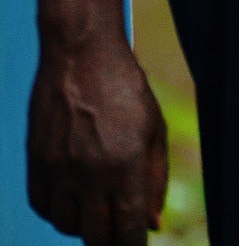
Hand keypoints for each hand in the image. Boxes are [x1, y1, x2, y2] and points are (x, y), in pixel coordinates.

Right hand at [26, 33, 166, 245]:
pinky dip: (56, 212)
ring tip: (96, 213)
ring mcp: (59, 169)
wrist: (82, 58)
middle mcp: (90, 172)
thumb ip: (155, 180)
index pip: (127, 228)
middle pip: (94, 235)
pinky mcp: (36, 161)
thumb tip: (151, 224)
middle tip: (117, 234)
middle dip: (109, 242)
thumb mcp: (154, 131)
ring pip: (65, 225)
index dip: (133, 245)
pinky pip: (42, 205)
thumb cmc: (128, 92)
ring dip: (82, 227)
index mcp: (126, 166)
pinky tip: (71, 202)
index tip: (137, 245)